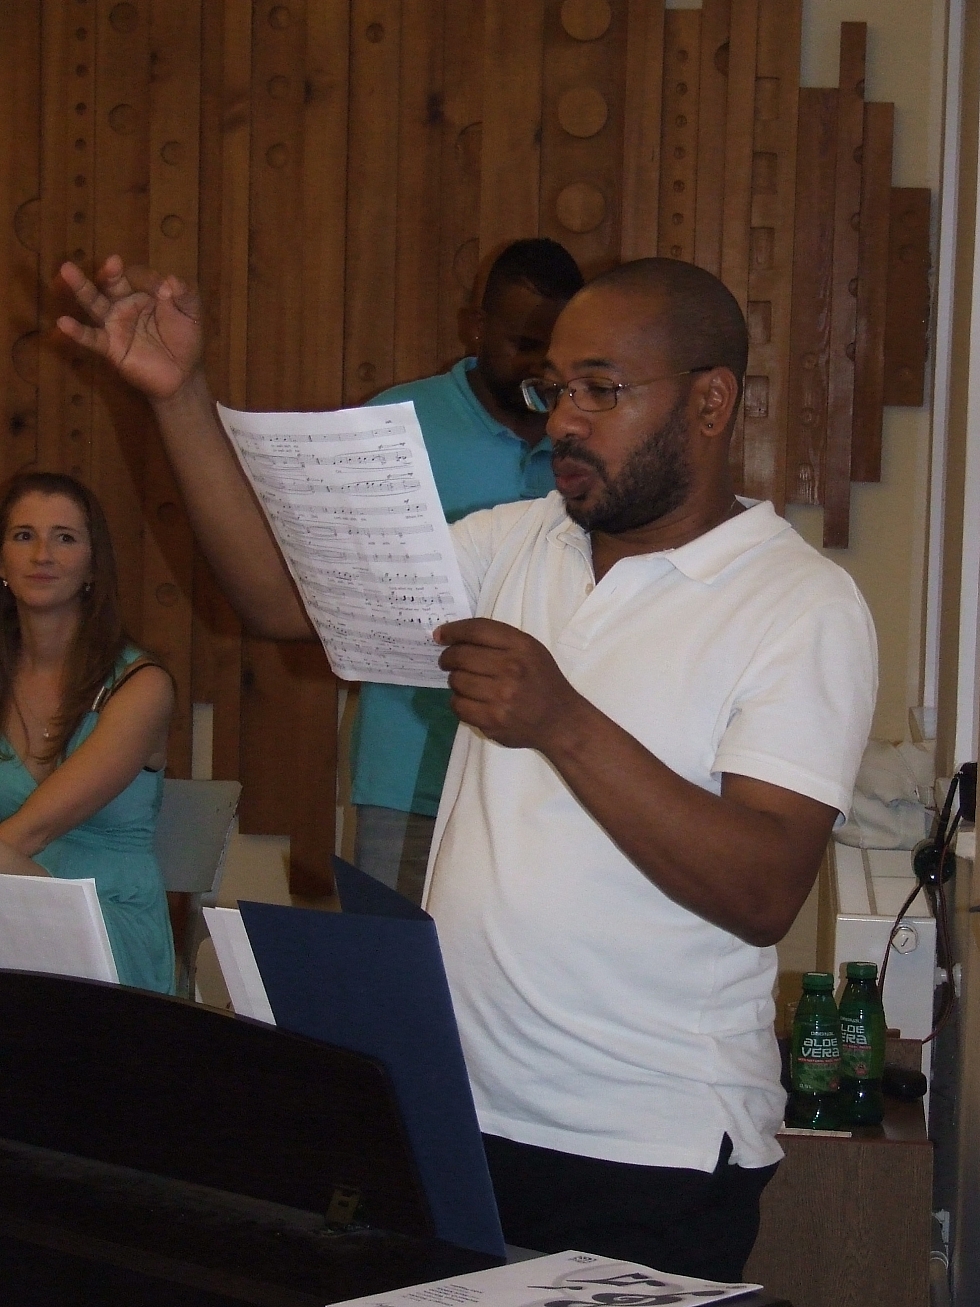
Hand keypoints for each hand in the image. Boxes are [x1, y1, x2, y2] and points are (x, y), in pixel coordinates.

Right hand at [56, 255, 203, 401]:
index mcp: (143, 293)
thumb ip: (185, 295)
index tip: (166, 291)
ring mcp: (115, 325)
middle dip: (109, 273)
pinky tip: (63, 323)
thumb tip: (171, 279)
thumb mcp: (191, 315)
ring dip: (81, 287)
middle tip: (111, 263)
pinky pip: (91, 338)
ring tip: (66, 270)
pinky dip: (77, 331)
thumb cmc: (185, 341)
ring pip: (94, 303)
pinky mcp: (110, 347)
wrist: (183, 376)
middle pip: (110, 284)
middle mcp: (124, 305)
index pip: (138, 277)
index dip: (150, 281)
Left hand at [435, 618, 584, 750]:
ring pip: (456, 681)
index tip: (440, 635)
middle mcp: (511, 669)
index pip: (477, 630)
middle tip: (448, 662)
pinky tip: (470, 700)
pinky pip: (458, 706)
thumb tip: (451, 636)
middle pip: (461, 656)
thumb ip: (497, 640)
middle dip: (448, 658)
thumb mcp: (530, 650)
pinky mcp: (493, 720)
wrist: (560, 721)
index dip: (453, 630)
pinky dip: (458, 702)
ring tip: (466, 683)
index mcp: (521, 647)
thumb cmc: (542, 680)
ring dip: (456, 681)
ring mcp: (501, 697)